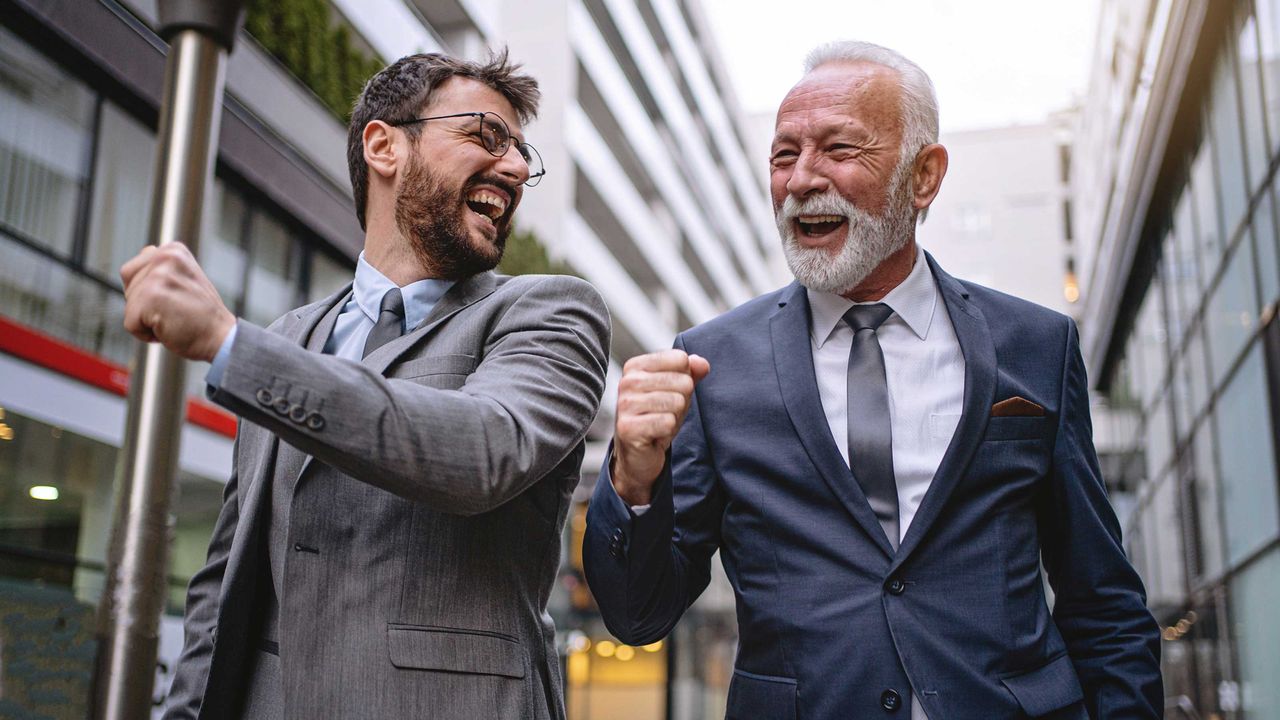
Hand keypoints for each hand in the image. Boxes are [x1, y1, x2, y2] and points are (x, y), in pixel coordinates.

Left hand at [121, 243, 235, 361]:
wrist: (221, 338)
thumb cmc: (202, 315)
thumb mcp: (184, 279)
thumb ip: (160, 267)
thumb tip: (144, 253)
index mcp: (173, 250)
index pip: (132, 271)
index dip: (147, 292)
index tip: (175, 298)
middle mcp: (165, 257)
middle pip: (128, 288)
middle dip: (144, 306)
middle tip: (175, 309)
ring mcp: (159, 276)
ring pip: (129, 305)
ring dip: (147, 320)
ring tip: (174, 318)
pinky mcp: (152, 296)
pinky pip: (130, 323)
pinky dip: (146, 334)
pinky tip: (169, 328)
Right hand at [611, 349, 710, 505]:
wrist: (637, 452)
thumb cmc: (655, 416)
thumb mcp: (676, 390)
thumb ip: (690, 372)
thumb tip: (701, 364)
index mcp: (636, 366)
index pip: (680, 359)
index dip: (685, 379)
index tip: (669, 392)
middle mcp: (627, 382)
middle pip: (682, 381)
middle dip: (682, 401)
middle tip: (665, 412)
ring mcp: (625, 404)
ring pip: (677, 402)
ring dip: (675, 417)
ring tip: (660, 422)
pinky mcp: (628, 427)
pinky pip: (668, 422)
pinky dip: (668, 431)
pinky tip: (655, 433)